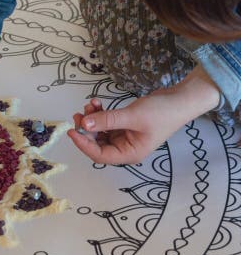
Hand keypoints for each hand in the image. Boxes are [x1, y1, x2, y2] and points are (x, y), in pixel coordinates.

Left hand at [67, 66, 220, 164]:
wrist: (181, 98)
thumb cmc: (162, 112)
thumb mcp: (132, 116)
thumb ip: (107, 120)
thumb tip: (84, 125)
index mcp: (129, 154)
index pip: (99, 155)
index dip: (83, 144)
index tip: (72, 131)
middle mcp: (125, 149)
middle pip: (97, 144)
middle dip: (86, 129)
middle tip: (78, 114)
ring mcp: (125, 137)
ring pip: (100, 132)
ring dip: (92, 119)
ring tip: (89, 105)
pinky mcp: (125, 126)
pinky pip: (106, 123)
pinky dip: (100, 114)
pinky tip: (96, 103)